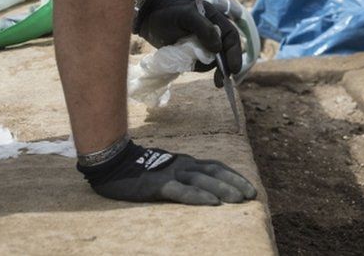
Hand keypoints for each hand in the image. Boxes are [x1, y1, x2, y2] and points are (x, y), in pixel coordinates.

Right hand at [80, 141, 256, 204]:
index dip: (234, 176)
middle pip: (215, 173)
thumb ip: (183, 175)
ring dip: (223, 189)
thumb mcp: (167, 168)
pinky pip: (182, 191)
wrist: (112, 161)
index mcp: (186, 162)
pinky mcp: (158, 184)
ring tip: (238, 199)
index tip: (250, 187)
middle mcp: (183, 165)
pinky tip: (211, 203)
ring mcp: (171, 173)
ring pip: (203, 180)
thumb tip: (202, 186)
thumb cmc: (139, 167)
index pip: (216, 167)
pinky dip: (199, 196)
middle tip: (251, 195)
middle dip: (235, 183)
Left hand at [136, 0, 241, 85]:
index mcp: (215, 20)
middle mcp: (213, 33)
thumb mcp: (186, 16)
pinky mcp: (193, 54)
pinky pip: (200, 64)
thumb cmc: (168, 13)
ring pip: (212, 61)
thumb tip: (218, 47)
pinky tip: (187, 64)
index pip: (231, 37)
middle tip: (220, 82)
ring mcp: (203, 45)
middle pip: (226, 52)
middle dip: (225, 67)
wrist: (148, 19)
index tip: (233, 68)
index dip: (235, 53)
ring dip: (208, 68)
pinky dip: (196, 67)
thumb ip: (204, 29)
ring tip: (194, 67)